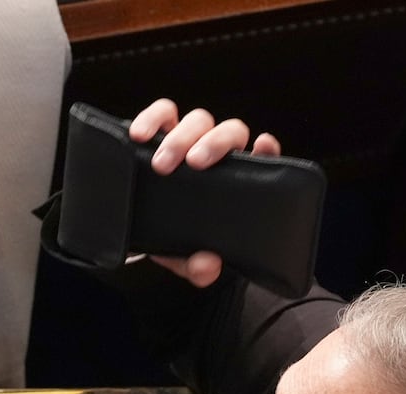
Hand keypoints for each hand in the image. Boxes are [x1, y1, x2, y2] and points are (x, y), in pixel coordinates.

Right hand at [128, 98, 281, 286]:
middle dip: (213, 144)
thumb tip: (208, 266)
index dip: (266, 149)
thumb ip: (202, 268)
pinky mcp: (160, 134)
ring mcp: (189, 140)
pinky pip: (161, 114)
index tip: (263, 145)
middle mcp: (216, 154)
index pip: (261, 157)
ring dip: (180, 136)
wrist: (143, 232)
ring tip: (161, 162)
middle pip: (228, 131)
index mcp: (235, 180)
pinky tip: (139, 135)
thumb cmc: (177, 241)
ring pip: (197, 119)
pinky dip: (152, 119)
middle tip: (192, 165)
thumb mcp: (189, 261)